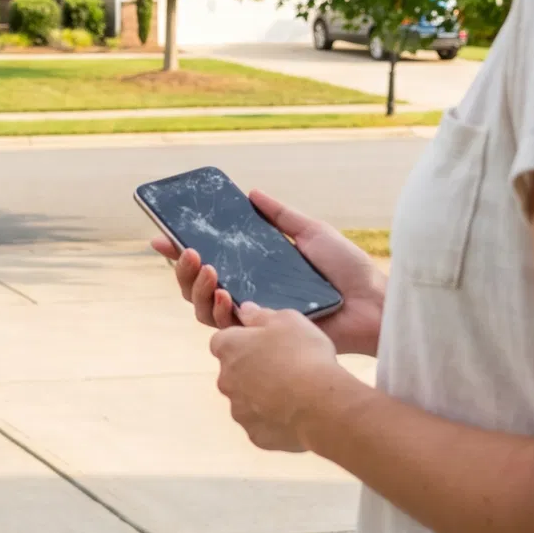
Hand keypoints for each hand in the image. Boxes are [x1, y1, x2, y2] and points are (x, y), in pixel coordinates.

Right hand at [153, 187, 387, 356]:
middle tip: (187, 250)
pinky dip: (217, 310)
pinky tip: (224, 294)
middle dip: (182, 269)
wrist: (372, 303)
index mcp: (256, 271)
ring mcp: (253, 318)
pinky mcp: (261, 339)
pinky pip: (226, 328)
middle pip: (195, 287)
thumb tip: (251, 193)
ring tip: (207, 269)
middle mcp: (248, 294)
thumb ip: (280, 215)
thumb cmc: (347, 270)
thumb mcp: (311, 231)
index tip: (161, 236)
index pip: (208, 262)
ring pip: (202, 309)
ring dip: (195, 288)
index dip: (180, 252)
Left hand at [211, 303, 350, 452]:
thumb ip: (261, 314)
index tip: (265, 343)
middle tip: (285, 368)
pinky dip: (275, 421)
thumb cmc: (303, 354)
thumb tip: (245, 311)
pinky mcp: (255, 435)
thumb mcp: (287, 319)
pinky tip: (297, 414)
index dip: (244, 341)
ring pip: (247, 401)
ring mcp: (239, 410)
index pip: (224, 341)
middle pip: (234, 372)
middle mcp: (225, 380)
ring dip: (264, 397)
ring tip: (296, 394)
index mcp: (228, 348)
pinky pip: (262, 425)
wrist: (320, 404)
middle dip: (253, 370)